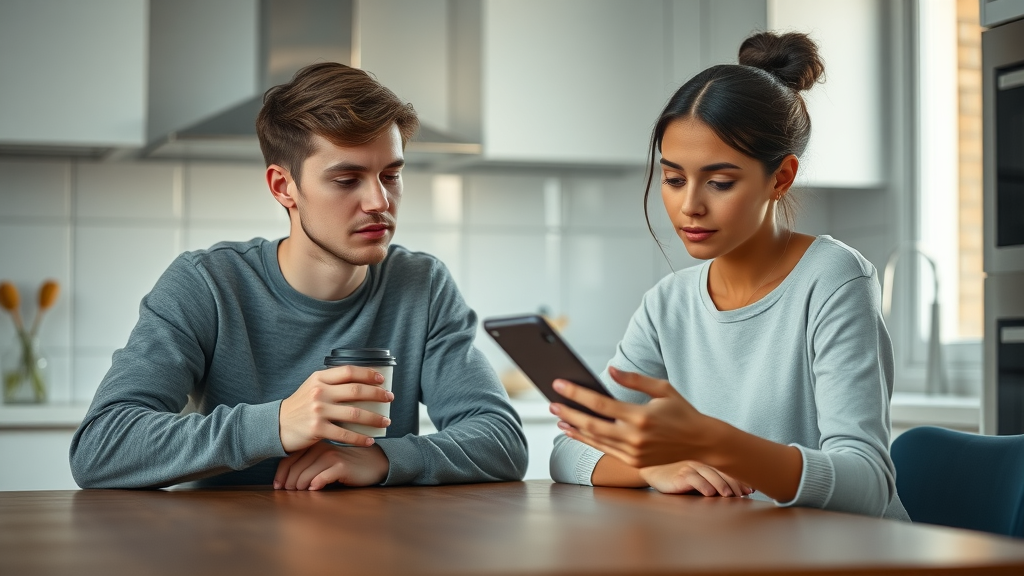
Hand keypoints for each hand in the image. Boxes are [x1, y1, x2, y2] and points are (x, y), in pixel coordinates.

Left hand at [274, 441, 389, 489]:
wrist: (374, 462)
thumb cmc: (346, 463)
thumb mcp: (325, 459)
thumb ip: (308, 463)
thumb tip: (286, 480)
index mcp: (314, 444)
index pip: (289, 459)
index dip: (280, 474)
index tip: (278, 486)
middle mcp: (321, 448)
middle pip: (295, 468)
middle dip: (289, 483)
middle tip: (288, 493)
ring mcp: (332, 456)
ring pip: (306, 474)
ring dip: (299, 486)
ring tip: (300, 493)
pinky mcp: (342, 466)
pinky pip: (322, 478)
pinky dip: (315, 485)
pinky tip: (314, 490)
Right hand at [278, 365, 392, 452]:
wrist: (275, 426)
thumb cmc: (299, 407)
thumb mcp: (311, 388)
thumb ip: (330, 383)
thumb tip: (359, 382)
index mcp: (319, 379)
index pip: (349, 372)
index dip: (368, 374)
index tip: (382, 380)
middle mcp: (319, 392)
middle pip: (356, 391)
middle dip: (377, 394)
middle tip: (390, 398)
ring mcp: (318, 411)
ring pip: (355, 413)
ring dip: (375, 418)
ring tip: (386, 421)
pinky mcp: (317, 429)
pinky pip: (345, 434)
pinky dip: (360, 438)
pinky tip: (370, 440)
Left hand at [550, 366, 711, 468]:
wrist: (701, 442)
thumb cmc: (681, 411)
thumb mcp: (662, 388)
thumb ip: (634, 380)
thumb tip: (610, 370)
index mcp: (641, 416)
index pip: (600, 404)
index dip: (576, 393)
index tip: (558, 384)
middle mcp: (635, 437)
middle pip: (591, 424)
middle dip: (568, 412)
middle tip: (551, 402)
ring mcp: (633, 453)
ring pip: (595, 439)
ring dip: (573, 427)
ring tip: (558, 416)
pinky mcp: (634, 462)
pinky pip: (604, 450)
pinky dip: (586, 440)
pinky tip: (574, 431)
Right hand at [639, 461, 752, 496]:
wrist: (652, 471)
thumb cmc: (675, 473)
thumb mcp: (694, 472)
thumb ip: (710, 477)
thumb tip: (733, 491)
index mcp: (706, 460)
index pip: (727, 469)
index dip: (740, 480)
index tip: (750, 490)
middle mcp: (699, 461)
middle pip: (722, 472)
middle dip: (735, 484)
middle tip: (743, 495)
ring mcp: (689, 467)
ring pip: (709, 475)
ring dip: (721, 485)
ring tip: (729, 495)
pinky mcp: (679, 475)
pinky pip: (693, 479)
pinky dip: (702, 486)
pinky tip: (709, 493)